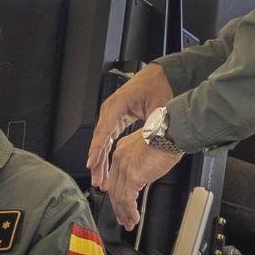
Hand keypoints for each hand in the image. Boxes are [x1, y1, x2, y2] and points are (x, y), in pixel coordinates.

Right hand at [86, 64, 173, 187]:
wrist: (162, 75)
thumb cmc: (158, 85)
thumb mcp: (158, 106)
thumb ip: (154, 124)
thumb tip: (153, 141)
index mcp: (116, 106)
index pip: (103, 133)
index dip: (96, 151)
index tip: (92, 165)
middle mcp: (111, 110)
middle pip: (99, 140)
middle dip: (97, 162)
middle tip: (97, 180)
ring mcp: (113, 113)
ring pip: (103, 141)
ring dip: (101, 160)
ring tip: (100, 178)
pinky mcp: (118, 117)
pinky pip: (109, 137)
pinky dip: (106, 151)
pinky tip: (105, 164)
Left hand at [100, 133, 183, 229]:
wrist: (169, 132)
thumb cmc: (165, 137)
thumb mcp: (148, 148)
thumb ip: (142, 162)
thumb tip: (144, 175)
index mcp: (121, 151)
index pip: (115, 177)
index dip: (116, 193)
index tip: (119, 203)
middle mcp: (119, 159)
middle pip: (114, 189)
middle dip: (117, 207)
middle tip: (122, 218)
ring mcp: (124, 168)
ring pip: (119, 197)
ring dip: (124, 213)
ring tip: (129, 222)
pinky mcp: (132, 176)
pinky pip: (127, 199)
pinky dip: (130, 211)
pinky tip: (134, 217)